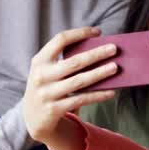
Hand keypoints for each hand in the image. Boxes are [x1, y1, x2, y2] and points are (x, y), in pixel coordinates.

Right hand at [23, 27, 120, 149]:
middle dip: (96, 54)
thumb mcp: (47, 71)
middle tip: (114, 48)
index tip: (98, 32)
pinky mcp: (54, 109)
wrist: (32, 117)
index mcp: (39, 61)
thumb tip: (98, 50)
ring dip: (99, 73)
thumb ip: (64, 61)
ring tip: (115, 67)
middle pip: (74, 62)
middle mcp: (41, 76)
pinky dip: (98, 95)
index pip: (60, 40)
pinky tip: (111, 92)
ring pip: (79, 81)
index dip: (80, 33)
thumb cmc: (47, 87)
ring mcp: (47, 93)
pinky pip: (81, 100)